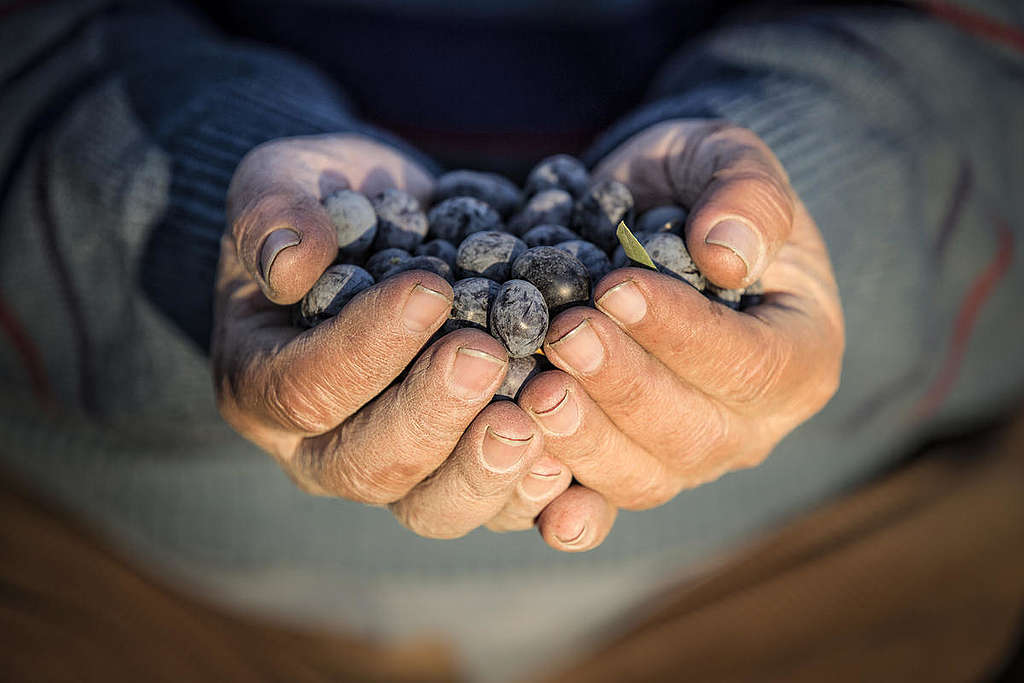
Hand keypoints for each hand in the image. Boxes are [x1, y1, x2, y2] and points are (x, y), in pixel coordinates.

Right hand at [213, 134, 566, 538]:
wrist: (398, 224)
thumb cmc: (333, 201)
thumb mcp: (288, 178)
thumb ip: (274, 210)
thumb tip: (288, 266)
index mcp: (263, 385)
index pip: (306, 388)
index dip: (367, 348)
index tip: (430, 291)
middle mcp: (323, 448)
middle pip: (369, 466)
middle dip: (433, 415)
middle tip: (488, 357)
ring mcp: (400, 471)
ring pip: (433, 509)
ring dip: (486, 472)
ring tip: (535, 421)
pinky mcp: (463, 473)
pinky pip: (498, 512)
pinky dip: (538, 500)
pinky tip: (573, 470)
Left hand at [516, 120, 844, 550]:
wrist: (646, 217)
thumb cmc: (697, 185)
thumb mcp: (729, 159)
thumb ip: (746, 195)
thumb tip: (727, 253)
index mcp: (801, 354)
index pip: (754, 364)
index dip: (685, 335)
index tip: (616, 288)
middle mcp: (750, 423)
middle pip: (697, 436)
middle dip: (625, 389)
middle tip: (564, 336)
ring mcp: (686, 454)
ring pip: (644, 479)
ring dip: (585, 441)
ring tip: (532, 391)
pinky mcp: (626, 464)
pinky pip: (598, 501)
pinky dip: (562, 505)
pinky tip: (521, 479)